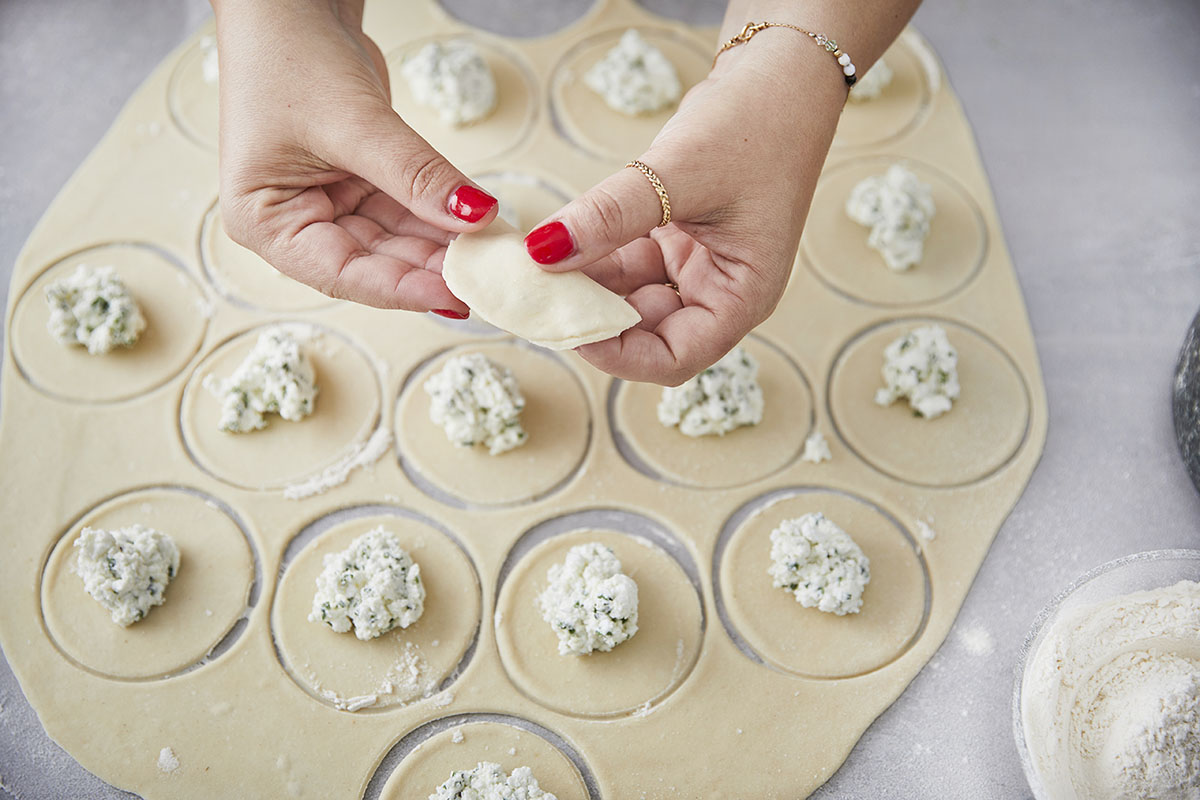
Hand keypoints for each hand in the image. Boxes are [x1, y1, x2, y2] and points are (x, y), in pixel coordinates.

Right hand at [212, 0, 496, 315]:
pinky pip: (406, 211)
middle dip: (431, 268)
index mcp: (265, 222)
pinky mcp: (359, 182)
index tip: (457, 297)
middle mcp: (294, 221)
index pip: (342, 274)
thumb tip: (474, 217)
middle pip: (373, 263)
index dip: (403, 290)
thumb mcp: (357, 123)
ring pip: (396, 241)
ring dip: (443, 247)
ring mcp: (328, 202)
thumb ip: (417, 177)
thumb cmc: (291, 54)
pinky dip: (440, 217)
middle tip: (489, 276)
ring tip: (493, 254)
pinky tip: (479, 227)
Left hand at [523, 29, 846, 384]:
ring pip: (628, 298)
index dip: (618, 355)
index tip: (568, 328)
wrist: (776, 72)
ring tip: (540, 266)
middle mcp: (720, 291)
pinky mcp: (675, 239)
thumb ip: (608, 216)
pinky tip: (558, 243)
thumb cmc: (757, 124)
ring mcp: (697, 266)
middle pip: (646, 333)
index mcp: (743, 296)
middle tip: (540, 295)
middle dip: (594, 318)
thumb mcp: (677, 173)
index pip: (675, 357)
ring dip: (587, 286)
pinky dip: (593, 255)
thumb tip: (543, 252)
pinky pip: (625, 263)